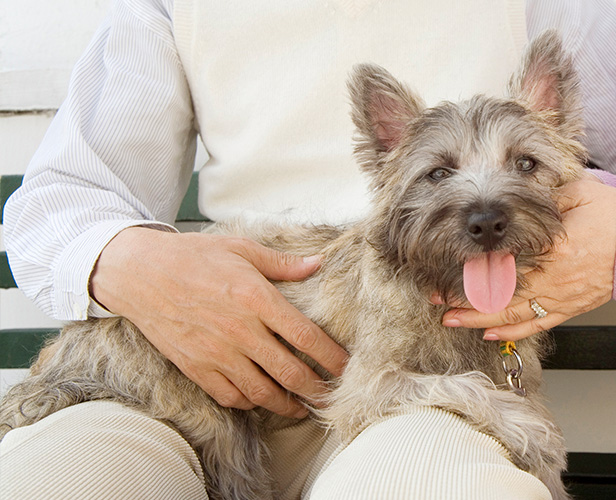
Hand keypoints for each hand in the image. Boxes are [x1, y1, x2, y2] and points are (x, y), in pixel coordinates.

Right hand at [90, 227, 347, 417]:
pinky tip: (264, 400)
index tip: (347, 367)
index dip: (332, 357)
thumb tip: (317, 264)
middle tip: (333, 397)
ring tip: (305, 406)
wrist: (138, 272)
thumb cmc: (192, 256)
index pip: (306, 337)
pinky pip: (230, 395)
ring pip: (263, 392)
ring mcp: (216, 353)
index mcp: (256, 298)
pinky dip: (251, 403)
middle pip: (290, 372)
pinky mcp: (195, 367)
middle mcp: (240, 330)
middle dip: (317, 389)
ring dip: (289, 403)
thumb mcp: (241, 249)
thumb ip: (282, 263)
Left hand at [439, 178, 615, 340]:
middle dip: (466, 298)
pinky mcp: (571, 307)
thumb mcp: (579, 192)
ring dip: (479, 318)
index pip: (506, 260)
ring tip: (451, 318)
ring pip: (513, 314)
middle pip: (501, 293)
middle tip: (436, 297)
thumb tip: (514, 191)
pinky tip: (488, 332)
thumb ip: (545, 193)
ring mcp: (562, 297)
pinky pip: (536, 324)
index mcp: (555, 248)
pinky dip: (511, 331)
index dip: (475, 266)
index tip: (450, 265)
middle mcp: (555, 278)